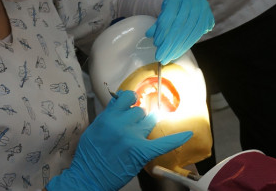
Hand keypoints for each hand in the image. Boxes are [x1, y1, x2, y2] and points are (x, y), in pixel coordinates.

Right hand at [47, 91, 191, 190]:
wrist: (88, 178)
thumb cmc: (89, 156)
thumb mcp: (94, 129)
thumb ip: (109, 115)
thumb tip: (122, 101)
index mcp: (108, 117)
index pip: (128, 97)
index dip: (131, 100)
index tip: (132, 103)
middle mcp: (121, 124)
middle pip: (140, 111)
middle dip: (137, 118)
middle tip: (130, 130)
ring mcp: (132, 138)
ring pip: (149, 122)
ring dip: (145, 127)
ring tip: (136, 138)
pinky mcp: (140, 152)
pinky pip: (162, 143)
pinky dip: (176, 139)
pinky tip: (188, 134)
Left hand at [147, 0, 214, 63]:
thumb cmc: (174, 6)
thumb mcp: (164, 10)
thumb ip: (157, 21)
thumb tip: (149, 34)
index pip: (169, 16)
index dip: (162, 31)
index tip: (156, 44)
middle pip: (179, 25)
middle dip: (169, 43)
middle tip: (160, 57)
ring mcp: (202, 7)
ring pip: (189, 30)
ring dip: (178, 47)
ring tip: (168, 57)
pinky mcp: (208, 16)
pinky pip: (197, 34)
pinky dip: (187, 45)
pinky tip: (178, 52)